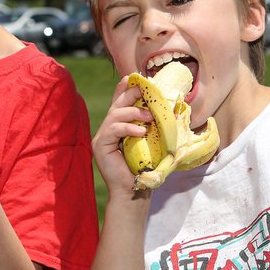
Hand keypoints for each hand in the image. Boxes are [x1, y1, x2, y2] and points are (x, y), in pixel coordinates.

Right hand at [91, 76, 151, 198]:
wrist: (135, 192)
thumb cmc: (146, 169)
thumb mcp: (152, 142)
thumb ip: (152, 126)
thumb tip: (169, 109)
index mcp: (118, 128)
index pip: (119, 103)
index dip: (125, 89)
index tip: (135, 78)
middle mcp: (108, 130)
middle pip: (116, 105)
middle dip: (131, 94)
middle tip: (146, 90)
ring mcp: (102, 138)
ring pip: (114, 115)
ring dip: (134, 112)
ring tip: (150, 117)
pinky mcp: (100, 147)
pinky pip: (112, 130)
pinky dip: (128, 128)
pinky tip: (141, 132)